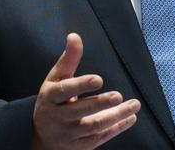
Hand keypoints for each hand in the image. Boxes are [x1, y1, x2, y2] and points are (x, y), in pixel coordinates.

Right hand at [32, 33, 140, 149]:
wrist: (40, 134)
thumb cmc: (52, 99)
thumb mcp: (56, 78)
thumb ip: (68, 59)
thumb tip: (74, 36)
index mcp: (51, 97)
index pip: (65, 90)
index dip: (81, 85)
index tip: (98, 79)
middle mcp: (58, 117)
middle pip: (80, 111)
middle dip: (100, 104)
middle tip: (118, 95)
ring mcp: (69, 133)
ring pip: (94, 126)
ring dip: (116, 117)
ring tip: (134, 105)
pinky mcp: (79, 146)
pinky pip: (100, 138)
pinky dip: (117, 129)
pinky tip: (130, 118)